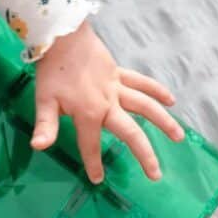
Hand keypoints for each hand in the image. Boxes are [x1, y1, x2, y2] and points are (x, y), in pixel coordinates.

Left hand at [30, 20, 183, 182]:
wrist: (63, 37)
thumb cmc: (51, 71)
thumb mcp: (44, 101)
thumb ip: (45, 126)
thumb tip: (39, 147)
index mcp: (88, 113)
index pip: (91, 145)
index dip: (94, 163)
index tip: (98, 180)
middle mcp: (109, 103)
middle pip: (131, 133)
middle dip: (144, 155)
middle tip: (156, 175)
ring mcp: (117, 88)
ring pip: (146, 107)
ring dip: (163, 123)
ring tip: (178, 138)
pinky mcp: (120, 74)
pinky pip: (142, 83)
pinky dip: (157, 91)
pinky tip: (171, 101)